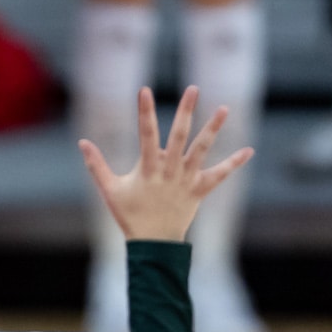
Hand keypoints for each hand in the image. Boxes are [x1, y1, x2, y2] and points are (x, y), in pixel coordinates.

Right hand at [78, 85, 253, 241]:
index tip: (144, 91)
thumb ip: (96, 165)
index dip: (145, 113)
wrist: (153, 243)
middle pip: (178, 137)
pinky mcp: (199, 190)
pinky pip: (219, 175)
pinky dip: (234, 164)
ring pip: (201, 150)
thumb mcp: (109, 190)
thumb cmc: (129, 214)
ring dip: (213, 129)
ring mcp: (186, 180)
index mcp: (147, 169)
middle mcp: (169, 171)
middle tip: (193, 88)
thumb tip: (82, 142)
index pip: (146, 135)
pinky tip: (249, 150)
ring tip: (224, 108)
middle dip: (185, 112)